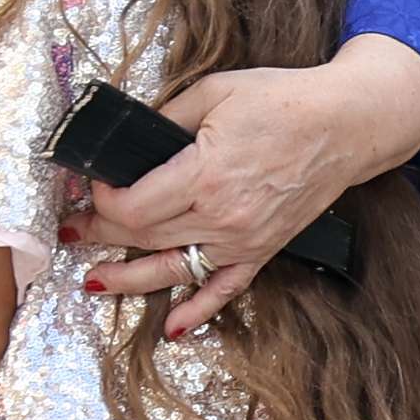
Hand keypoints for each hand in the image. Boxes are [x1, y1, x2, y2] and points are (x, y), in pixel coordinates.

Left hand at [70, 37, 419, 335]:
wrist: (346, 123)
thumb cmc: (282, 99)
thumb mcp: (215, 91)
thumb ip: (165, 117)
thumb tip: (127, 136)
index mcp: (207, 174)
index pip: (135, 205)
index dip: (104, 200)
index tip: (91, 184)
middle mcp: (222, 216)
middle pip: (146, 236)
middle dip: (103, 231)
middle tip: (73, 226)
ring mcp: (244, 240)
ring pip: (173, 269)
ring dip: (127, 279)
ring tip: (90, 281)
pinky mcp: (262, 251)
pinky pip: (224, 290)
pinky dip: (197, 312)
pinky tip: (171, 328)